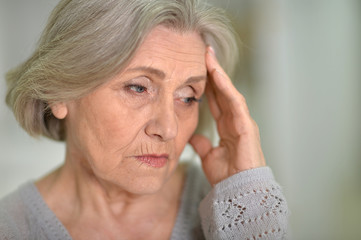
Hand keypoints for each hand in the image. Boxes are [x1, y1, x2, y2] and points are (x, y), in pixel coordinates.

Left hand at [189, 46, 265, 185]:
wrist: (237, 191)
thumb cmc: (227, 176)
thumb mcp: (208, 155)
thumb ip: (202, 144)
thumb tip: (193, 137)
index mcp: (227, 126)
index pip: (216, 100)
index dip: (208, 84)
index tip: (196, 68)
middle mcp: (235, 120)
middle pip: (222, 91)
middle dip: (213, 72)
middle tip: (204, 52)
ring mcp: (242, 121)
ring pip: (229, 91)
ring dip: (219, 73)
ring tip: (209, 55)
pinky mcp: (246, 125)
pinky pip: (235, 101)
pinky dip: (226, 87)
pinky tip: (217, 73)